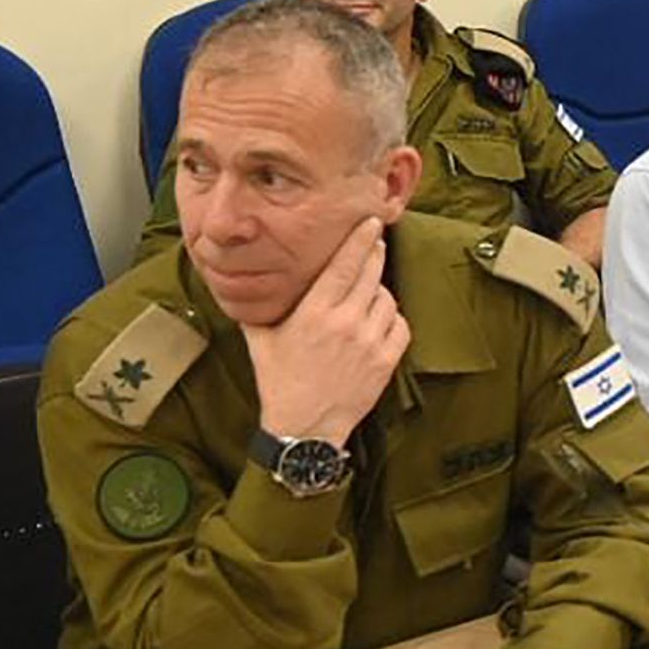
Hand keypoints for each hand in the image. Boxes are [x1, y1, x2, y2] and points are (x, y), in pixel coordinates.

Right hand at [244, 217, 406, 443]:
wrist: (305, 426)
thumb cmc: (280, 381)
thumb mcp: (260, 339)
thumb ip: (260, 306)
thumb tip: (247, 279)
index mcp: (314, 313)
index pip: (345, 264)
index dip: (361, 239)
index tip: (371, 222)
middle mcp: (346, 323)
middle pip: (371, 273)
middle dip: (374, 254)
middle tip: (374, 243)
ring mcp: (369, 342)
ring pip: (386, 298)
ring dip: (378, 292)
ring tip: (364, 297)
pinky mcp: (386, 361)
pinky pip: (400, 325)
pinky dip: (392, 320)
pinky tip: (377, 323)